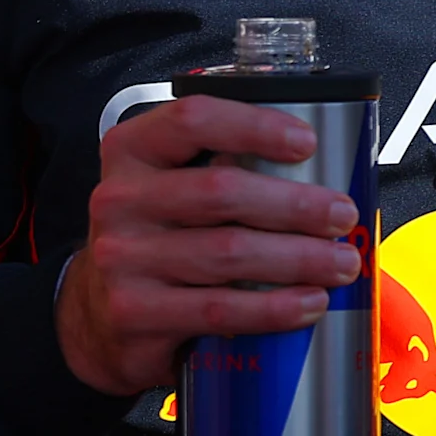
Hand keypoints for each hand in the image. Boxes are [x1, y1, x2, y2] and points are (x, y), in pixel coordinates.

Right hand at [54, 96, 361, 396]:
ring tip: (340, 264)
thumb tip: (325, 172)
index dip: (256, 127)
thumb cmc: (157, 238)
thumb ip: (223, 166)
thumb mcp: (169, 186)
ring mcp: (122, 258)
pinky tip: (307, 304)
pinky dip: (273, 308)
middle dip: (296, 204)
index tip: (308, 143)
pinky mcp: (134, 312)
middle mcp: (120, 199)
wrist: (94, 315)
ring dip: (298, 259)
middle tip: (342, 216)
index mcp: (133, 151)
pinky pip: (218, 309)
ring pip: (228, 252)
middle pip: (222, 191)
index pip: (193, 120)